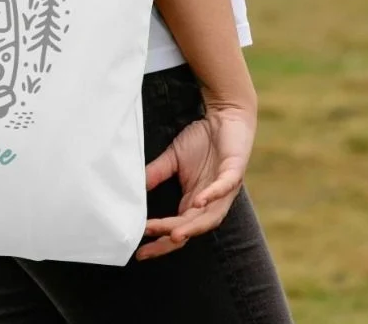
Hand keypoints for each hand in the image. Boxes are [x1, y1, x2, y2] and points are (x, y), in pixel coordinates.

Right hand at [135, 101, 255, 260]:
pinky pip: (224, 188)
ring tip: (174, 234)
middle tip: (149, 243)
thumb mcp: (173, 158)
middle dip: (169, 237)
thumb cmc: (202, 139)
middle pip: (190, 228)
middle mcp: (209, 202)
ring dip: (193, 227)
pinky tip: (199, 201)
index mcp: (194, 202)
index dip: (160, 240)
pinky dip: (212, 196)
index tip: (139, 251)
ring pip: (209, 217)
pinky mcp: (234, 172)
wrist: (225, 116)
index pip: (177, 228)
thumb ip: (156, 173)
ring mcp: (223, 189)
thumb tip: (134, 187)